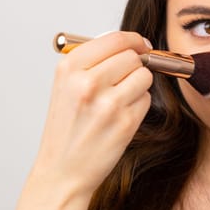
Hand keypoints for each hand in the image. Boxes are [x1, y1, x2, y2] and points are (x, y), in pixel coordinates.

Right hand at [16, 31, 152, 209]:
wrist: (63, 170)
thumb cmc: (66, 127)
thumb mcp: (66, 84)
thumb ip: (94, 60)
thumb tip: (131, 44)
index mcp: (70, 68)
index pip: (116, 39)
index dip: (134, 40)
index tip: (140, 46)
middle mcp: (87, 83)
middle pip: (133, 56)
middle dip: (135, 65)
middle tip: (125, 78)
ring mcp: (108, 104)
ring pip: (144, 76)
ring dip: (138, 85)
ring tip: (120, 99)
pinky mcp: (125, 123)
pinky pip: (146, 99)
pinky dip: (139, 105)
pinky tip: (120, 116)